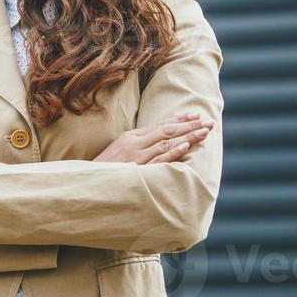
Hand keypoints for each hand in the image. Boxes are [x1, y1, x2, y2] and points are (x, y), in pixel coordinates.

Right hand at [94, 111, 214, 164]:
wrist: (87, 181)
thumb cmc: (104, 169)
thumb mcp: (119, 151)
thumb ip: (136, 144)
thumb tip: (156, 141)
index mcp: (130, 136)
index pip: (160, 124)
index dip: (179, 119)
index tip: (196, 115)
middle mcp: (134, 143)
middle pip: (167, 130)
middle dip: (190, 125)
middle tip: (209, 121)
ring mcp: (136, 156)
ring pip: (166, 142)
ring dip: (188, 135)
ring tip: (205, 131)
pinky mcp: (137, 170)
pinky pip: (158, 159)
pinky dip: (173, 152)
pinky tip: (186, 145)